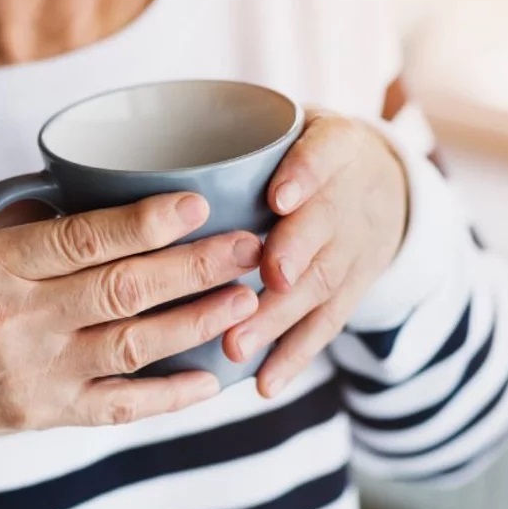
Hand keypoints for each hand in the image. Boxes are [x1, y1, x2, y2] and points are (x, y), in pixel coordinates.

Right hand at [0, 193, 263, 463]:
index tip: (196, 203)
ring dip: (196, 321)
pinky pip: (120, 406)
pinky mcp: (44, 414)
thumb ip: (10, 226)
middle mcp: (15, 320)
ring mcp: (33, 373)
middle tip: (249, 245)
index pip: (79, 239)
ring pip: (133, 345)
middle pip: (122, 288)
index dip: (144, 221)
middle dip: (194, 265)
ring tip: (246, 298)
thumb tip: (76, 193)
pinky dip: (170, 396)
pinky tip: (211, 379)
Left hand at [223, 110, 409, 397]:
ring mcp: (354, 249)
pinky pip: (324, 327)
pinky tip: (264, 383)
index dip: (305, 175)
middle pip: (324, 228)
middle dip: (292, 256)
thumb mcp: (286, 125)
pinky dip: (294, 357)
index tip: (279, 197)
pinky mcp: (350, 292)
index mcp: (332, 146)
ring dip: (279, 318)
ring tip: (239, 344)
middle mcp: (349, 199)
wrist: (382, 184)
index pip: (324, 153)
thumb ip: (232, 136)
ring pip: (320, 284)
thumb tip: (125, 156)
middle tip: (263, 279)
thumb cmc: (299, 152)